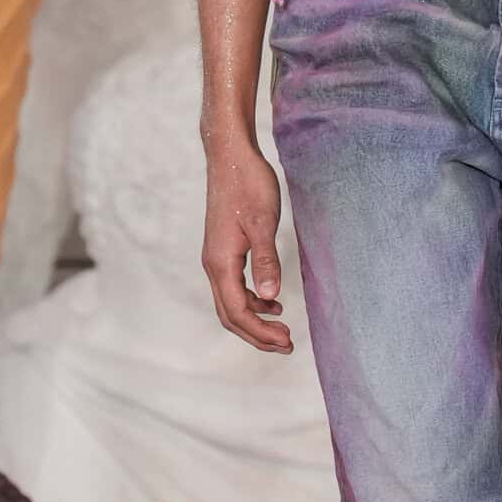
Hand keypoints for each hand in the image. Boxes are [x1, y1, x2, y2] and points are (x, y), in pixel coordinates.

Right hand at [201, 132, 292, 352]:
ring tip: (282, 329)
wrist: (230, 157)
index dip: (261, 332)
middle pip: (230, 315)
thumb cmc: (248, 184)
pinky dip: (252, 301)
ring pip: (230, 303)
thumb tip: (270, 295)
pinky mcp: (223, 250)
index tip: (288, 341)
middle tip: (288, 344)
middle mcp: (213, 265)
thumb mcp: (263, 223)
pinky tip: (272, 300)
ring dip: (255, 320)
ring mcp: (216, 258)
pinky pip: (233, 287)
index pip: (238, 312)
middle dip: (257, 335)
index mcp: (221, 262)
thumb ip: (266, 260)